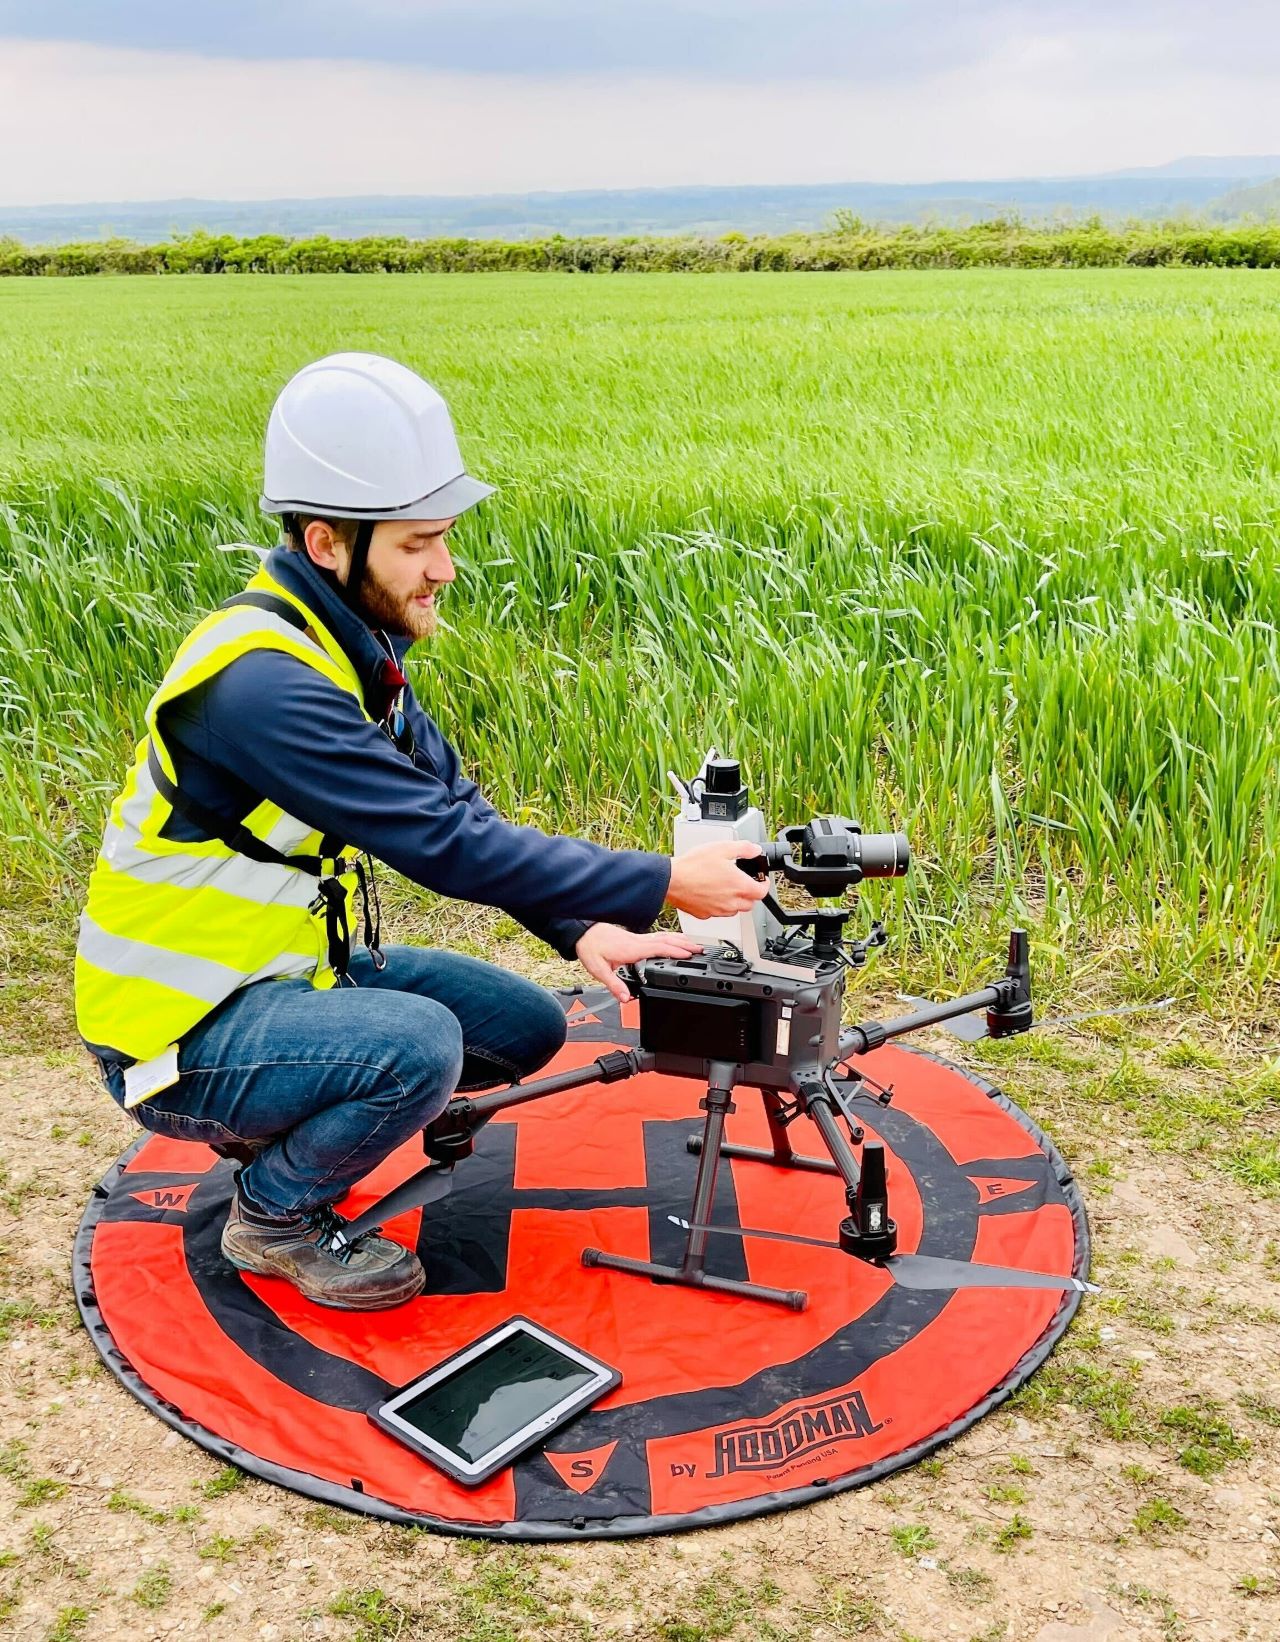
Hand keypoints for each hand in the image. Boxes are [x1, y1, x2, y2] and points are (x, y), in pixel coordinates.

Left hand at [574, 922, 704, 1003]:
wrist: (583, 933)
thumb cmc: (590, 948)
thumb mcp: (599, 970)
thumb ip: (614, 985)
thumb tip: (626, 998)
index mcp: (632, 950)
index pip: (659, 949)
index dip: (676, 951)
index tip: (690, 954)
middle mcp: (637, 942)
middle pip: (666, 941)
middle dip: (685, 945)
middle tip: (701, 950)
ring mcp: (637, 938)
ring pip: (663, 937)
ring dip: (679, 940)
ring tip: (694, 944)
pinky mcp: (635, 937)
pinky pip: (657, 936)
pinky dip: (669, 938)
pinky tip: (674, 940)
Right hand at [665, 839, 768, 920]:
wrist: (671, 880)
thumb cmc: (693, 866)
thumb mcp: (722, 848)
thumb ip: (743, 849)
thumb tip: (755, 850)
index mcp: (739, 886)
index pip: (762, 892)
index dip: (765, 885)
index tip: (762, 881)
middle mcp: (731, 902)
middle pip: (750, 903)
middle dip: (750, 894)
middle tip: (744, 883)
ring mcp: (718, 910)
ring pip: (735, 910)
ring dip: (735, 901)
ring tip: (726, 888)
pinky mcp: (705, 914)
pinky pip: (718, 913)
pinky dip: (719, 905)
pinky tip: (711, 894)